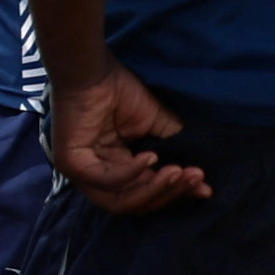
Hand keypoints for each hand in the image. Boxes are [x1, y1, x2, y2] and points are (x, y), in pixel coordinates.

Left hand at [44, 58, 210, 217]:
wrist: (95, 69)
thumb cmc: (122, 93)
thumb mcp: (158, 128)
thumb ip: (176, 156)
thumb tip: (203, 187)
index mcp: (115, 170)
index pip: (145, 195)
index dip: (175, 194)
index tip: (204, 187)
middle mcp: (96, 176)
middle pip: (134, 204)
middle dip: (168, 194)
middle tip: (194, 177)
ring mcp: (80, 172)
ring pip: (120, 200)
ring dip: (154, 189)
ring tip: (177, 172)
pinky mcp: (70, 162)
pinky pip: (104, 180)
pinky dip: (131, 173)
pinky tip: (149, 157)